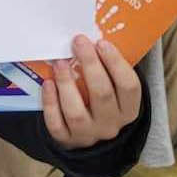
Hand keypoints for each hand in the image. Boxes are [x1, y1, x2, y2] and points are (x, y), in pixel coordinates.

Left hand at [42, 35, 142, 149]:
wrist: (86, 132)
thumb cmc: (100, 98)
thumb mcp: (112, 86)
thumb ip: (107, 67)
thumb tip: (92, 36)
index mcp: (128, 109)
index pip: (129, 86)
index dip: (116, 63)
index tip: (101, 42)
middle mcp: (111, 124)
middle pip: (103, 95)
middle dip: (90, 66)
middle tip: (79, 43)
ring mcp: (88, 134)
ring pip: (77, 113)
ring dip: (67, 85)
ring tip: (59, 63)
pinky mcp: (66, 140)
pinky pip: (56, 124)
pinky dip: (50, 103)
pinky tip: (48, 84)